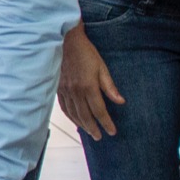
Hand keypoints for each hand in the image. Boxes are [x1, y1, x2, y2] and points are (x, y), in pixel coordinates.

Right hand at [57, 23, 124, 140]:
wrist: (65, 42)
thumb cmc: (85, 52)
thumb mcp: (102, 67)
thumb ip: (110, 86)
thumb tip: (120, 101)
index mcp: (88, 86)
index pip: (99, 110)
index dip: (106, 123)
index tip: (112, 131)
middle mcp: (75, 91)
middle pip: (85, 116)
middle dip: (93, 128)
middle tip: (100, 137)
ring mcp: (65, 91)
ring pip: (73, 114)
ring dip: (82, 125)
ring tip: (89, 132)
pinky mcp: (58, 88)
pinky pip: (64, 107)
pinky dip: (70, 116)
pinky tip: (75, 120)